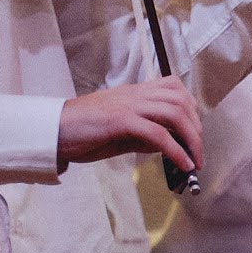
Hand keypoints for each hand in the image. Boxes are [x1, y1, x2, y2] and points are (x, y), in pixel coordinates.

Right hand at [58, 80, 201, 173]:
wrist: (53, 131)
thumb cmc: (82, 131)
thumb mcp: (119, 131)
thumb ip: (143, 134)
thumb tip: (166, 145)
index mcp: (134, 93)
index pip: (174, 88)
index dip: (191, 108)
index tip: (194, 132)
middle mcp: (135, 95)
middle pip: (180, 101)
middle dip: (196, 129)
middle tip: (197, 152)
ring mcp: (128, 105)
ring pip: (174, 114)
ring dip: (191, 140)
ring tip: (193, 161)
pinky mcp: (121, 121)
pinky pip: (157, 134)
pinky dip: (175, 150)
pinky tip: (182, 164)